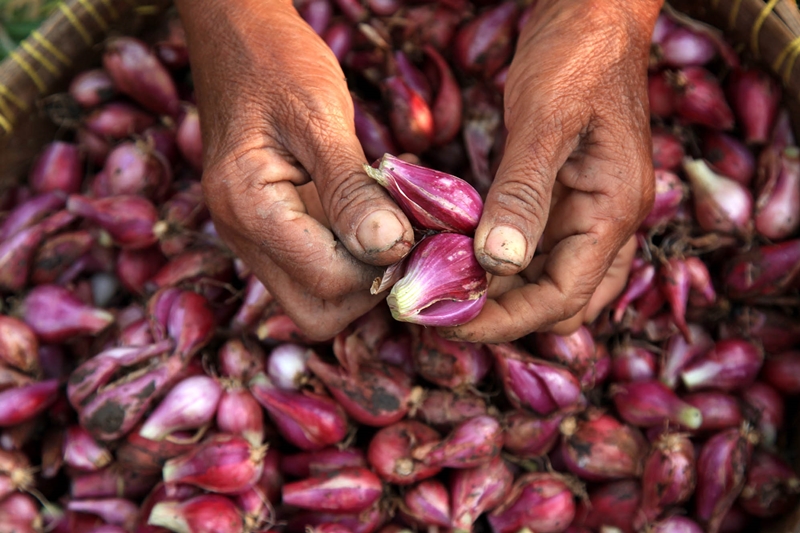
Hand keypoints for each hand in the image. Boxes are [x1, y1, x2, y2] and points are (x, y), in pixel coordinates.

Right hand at [175, 0, 413, 339]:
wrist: (236, 36)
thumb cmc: (275, 63)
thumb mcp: (318, 116)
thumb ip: (351, 189)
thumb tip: (390, 249)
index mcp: (247, 209)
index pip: (327, 283)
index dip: (381, 268)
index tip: (417, 230)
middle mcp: (243, 237)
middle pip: (316, 313)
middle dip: (370, 289)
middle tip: (407, 239)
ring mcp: (255, 237)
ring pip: (316, 297)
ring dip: (363, 274)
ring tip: (395, 223)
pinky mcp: (273, 229)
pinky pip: (316, 267)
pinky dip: (353, 254)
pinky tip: (376, 215)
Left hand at [442, 0, 661, 341]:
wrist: (591, 14)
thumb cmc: (576, 56)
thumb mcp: (545, 120)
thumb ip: (523, 193)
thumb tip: (497, 264)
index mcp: (614, 211)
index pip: (562, 298)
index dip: (505, 321)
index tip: (446, 322)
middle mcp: (606, 223)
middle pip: (558, 303)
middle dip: (501, 317)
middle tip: (436, 310)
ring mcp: (587, 213)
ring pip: (547, 283)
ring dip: (500, 296)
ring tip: (441, 291)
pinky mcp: (563, 199)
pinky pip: (534, 251)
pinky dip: (499, 264)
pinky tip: (459, 258)